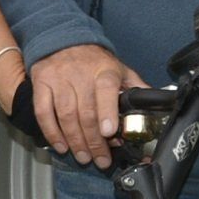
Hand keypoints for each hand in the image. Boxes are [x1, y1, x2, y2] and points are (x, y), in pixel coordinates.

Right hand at [26, 44, 136, 167]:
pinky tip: (61, 146)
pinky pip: (43, 113)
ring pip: (65, 115)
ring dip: (75, 141)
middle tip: (100, 159)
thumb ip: (136, 87)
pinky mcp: (41, 85)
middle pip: (86, 111)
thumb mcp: (119, 68)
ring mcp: (59, 80)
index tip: (109, 132)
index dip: (107, 111)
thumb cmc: (94, 61)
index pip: (105, 89)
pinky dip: (51, 133)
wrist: (62, 39)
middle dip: (93, 140)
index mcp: (104, 70)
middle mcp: (80, 74)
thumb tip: (156, 105)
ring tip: (83, 157)